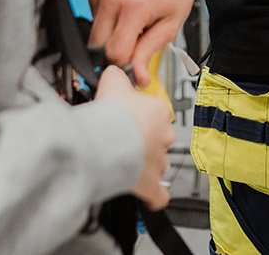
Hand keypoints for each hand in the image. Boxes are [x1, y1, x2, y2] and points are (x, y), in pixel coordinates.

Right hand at [87, 0, 195, 86]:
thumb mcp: (170, 27)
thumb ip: (148, 53)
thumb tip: (138, 79)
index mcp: (134, 6)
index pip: (115, 53)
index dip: (126, 63)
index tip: (137, 61)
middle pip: (99, 47)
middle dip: (117, 52)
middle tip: (138, 41)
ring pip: (94, 38)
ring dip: (112, 39)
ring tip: (134, 26)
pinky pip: (94, 24)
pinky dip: (108, 27)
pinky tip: (125, 17)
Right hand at [95, 66, 173, 210]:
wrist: (105, 140)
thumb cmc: (111, 114)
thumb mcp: (113, 81)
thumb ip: (117, 75)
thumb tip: (114, 70)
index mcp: (158, 112)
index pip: (158, 112)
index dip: (142, 116)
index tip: (130, 118)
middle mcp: (163, 137)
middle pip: (160, 139)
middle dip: (145, 141)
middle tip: (124, 140)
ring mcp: (159, 162)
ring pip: (159, 165)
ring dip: (146, 165)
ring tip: (127, 164)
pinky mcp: (151, 185)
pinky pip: (159, 195)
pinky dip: (154, 196)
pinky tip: (147, 195)